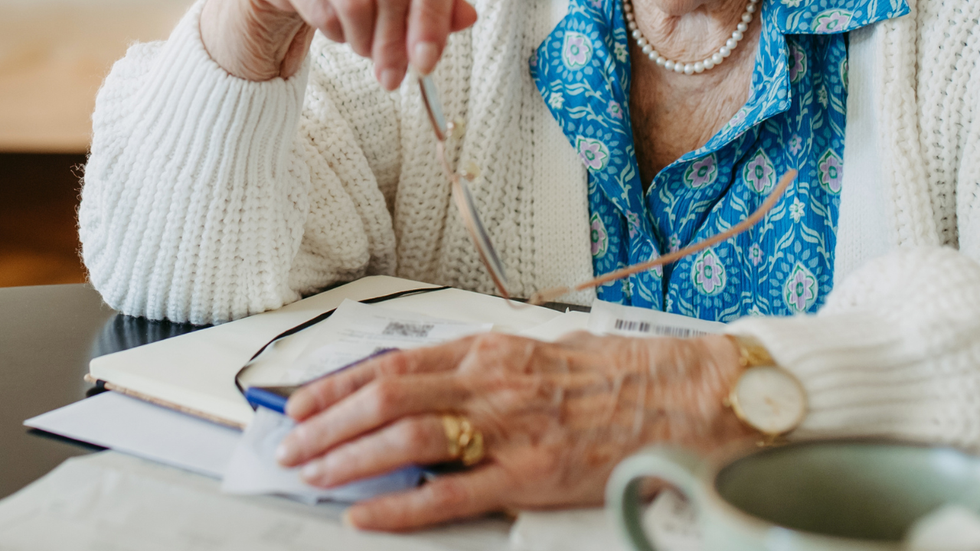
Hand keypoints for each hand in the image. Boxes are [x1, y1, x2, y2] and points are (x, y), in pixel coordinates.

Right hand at [201, 0, 477, 85]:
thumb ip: (436, 6)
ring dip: (363, 42)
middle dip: (394, 46)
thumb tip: (467, 18)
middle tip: (394, 80)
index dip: (430, 23)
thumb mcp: (403, 1)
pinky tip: (339, 30)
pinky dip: (335, 32)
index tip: (426, 63)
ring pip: (355, 7)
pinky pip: (322, 11)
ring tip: (364, 47)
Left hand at [276, 332, 750, 530]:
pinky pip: (452, 494)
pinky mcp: (533, 476)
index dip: (338, 384)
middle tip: (291, 445)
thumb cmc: (622, 373)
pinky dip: (402, 506)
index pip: (394, 362)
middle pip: (387, 397)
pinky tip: (367, 515)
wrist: (689, 395)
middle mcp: (493, 382)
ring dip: (349, 458)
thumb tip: (436, 383)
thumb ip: (489, 367)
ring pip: (407, 438)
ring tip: (312, 474)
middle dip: (327, 424)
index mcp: (494, 349)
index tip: (303, 403)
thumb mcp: (546, 351)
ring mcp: (511, 430)